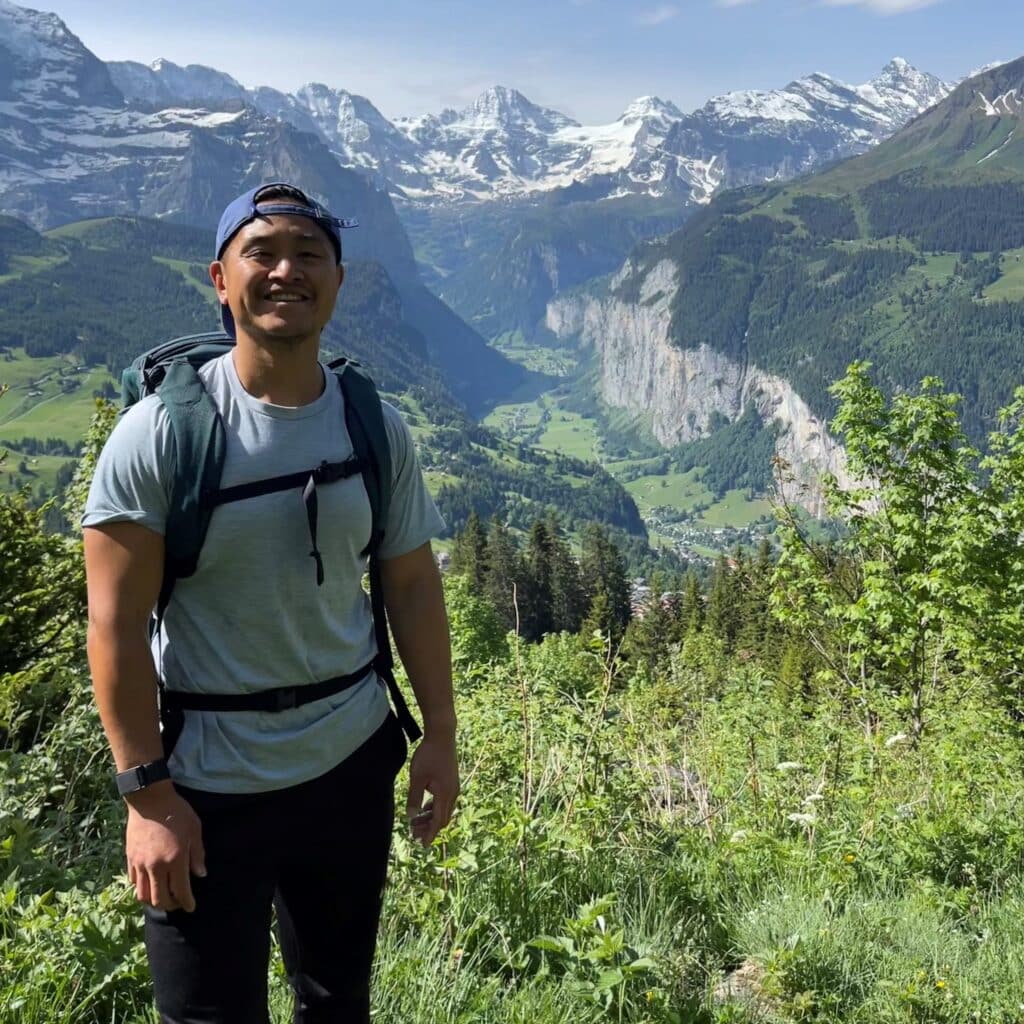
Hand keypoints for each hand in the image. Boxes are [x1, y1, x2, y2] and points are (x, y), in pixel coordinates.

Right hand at [125, 783, 205, 911]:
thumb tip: (200, 875)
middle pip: (160, 899)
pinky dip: (142, 888)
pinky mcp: (130, 859)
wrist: (149, 799)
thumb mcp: (195, 830)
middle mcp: (156, 866)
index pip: (180, 891)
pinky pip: (133, 882)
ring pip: (143, 895)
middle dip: (171, 906)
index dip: (187, 903)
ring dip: (154, 901)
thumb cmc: (177, 812)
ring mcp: (140, 864)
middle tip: (178, 903)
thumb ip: (198, 854)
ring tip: (164, 897)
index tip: (191, 907)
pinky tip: (150, 884)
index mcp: (175, 860)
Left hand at [405, 732, 458, 846]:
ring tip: (415, 822)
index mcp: (445, 794)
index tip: (422, 845)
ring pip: (443, 809)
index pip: (438, 821)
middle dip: (429, 828)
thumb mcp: (417, 777)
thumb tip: (411, 816)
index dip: (430, 834)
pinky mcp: (451, 781)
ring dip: (430, 817)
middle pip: (442, 818)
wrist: (442, 735)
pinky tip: (423, 806)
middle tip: (414, 834)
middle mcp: (453, 793)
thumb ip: (414, 798)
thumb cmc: (429, 755)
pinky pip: (444, 801)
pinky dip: (434, 807)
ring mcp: (453, 787)